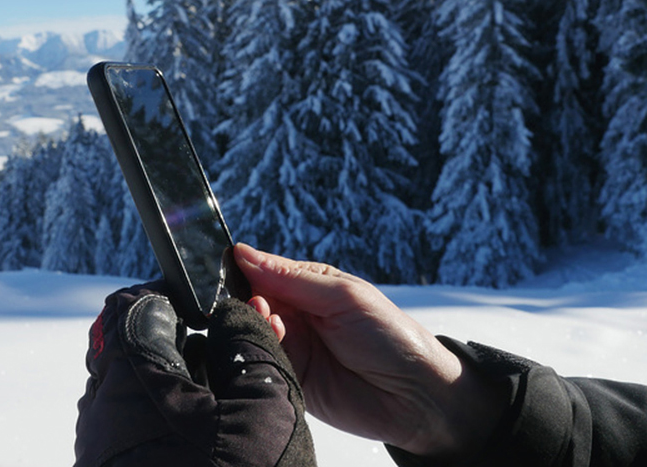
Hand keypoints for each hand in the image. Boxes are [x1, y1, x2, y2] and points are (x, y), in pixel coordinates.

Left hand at [75, 282, 315, 466]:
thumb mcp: (264, 405)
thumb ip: (249, 344)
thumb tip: (234, 313)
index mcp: (129, 379)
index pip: (130, 306)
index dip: (171, 296)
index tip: (207, 307)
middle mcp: (101, 412)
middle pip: (127, 347)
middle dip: (176, 340)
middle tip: (223, 354)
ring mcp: (102, 450)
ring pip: (129, 390)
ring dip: (171, 382)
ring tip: (221, 401)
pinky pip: (131, 429)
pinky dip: (163, 420)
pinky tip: (204, 438)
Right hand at [234, 244, 503, 458]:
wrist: (416, 396)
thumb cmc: (390, 335)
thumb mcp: (342, 296)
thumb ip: (291, 278)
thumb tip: (242, 253)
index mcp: (307, 286)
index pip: (263, 272)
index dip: (246, 270)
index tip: (233, 270)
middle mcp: (294, 314)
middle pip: (250, 301)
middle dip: (247, 299)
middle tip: (259, 303)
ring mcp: (290, 347)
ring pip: (252, 330)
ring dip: (254, 324)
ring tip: (273, 323)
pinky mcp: (287, 377)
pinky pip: (260, 360)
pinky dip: (259, 350)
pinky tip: (274, 342)